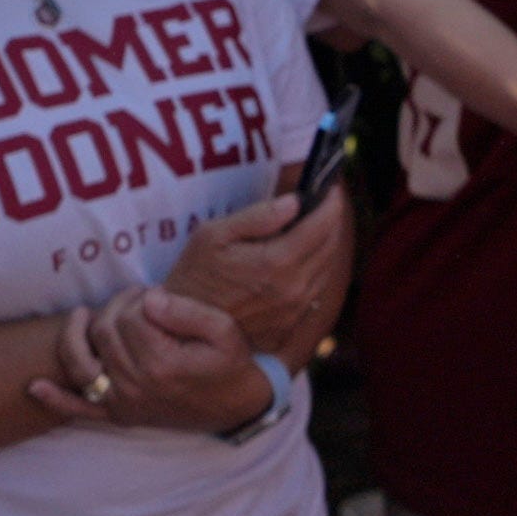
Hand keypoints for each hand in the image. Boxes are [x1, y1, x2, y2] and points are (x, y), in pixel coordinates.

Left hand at [27, 286, 266, 431]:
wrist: (237, 408)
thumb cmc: (232, 365)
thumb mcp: (224, 331)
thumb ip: (187, 310)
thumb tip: (149, 298)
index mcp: (161, 362)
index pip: (128, 316)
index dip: (139, 298)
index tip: (156, 295)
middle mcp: (135, 385)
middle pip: (103, 332)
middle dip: (116, 308)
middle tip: (137, 302)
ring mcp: (123, 402)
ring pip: (81, 361)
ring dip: (75, 335)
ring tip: (82, 316)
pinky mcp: (119, 414)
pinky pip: (80, 409)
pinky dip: (56, 399)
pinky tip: (36, 386)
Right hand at [163, 180, 347, 353]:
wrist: (185, 326)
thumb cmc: (194, 274)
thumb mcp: (214, 235)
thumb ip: (257, 217)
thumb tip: (294, 202)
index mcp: (277, 263)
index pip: (321, 226)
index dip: (331, 204)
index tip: (331, 189)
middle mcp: (294, 288)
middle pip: (330, 247)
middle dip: (330, 222)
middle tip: (323, 205)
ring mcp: (295, 309)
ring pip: (326, 269)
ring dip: (324, 247)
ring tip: (311, 229)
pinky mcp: (292, 323)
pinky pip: (315, 290)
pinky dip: (315, 270)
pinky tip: (299, 259)